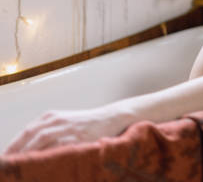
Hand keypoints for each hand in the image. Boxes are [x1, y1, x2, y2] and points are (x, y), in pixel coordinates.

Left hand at [3, 105, 135, 154]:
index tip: (5, 159)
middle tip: (8, 166)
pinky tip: (42, 165)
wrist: (110, 117)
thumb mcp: (63, 122)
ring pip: (42, 141)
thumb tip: (27, 152)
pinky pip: (59, 147)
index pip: (26, 132)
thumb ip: (47, 133)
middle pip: (30, 136)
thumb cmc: (86, 124)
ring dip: (29, 155)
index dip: (13, 146)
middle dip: (17, 152)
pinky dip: (48, 156)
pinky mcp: (78, 136)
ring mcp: (67, 128)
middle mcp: (57, 120)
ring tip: (21, 167)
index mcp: (50, 116)